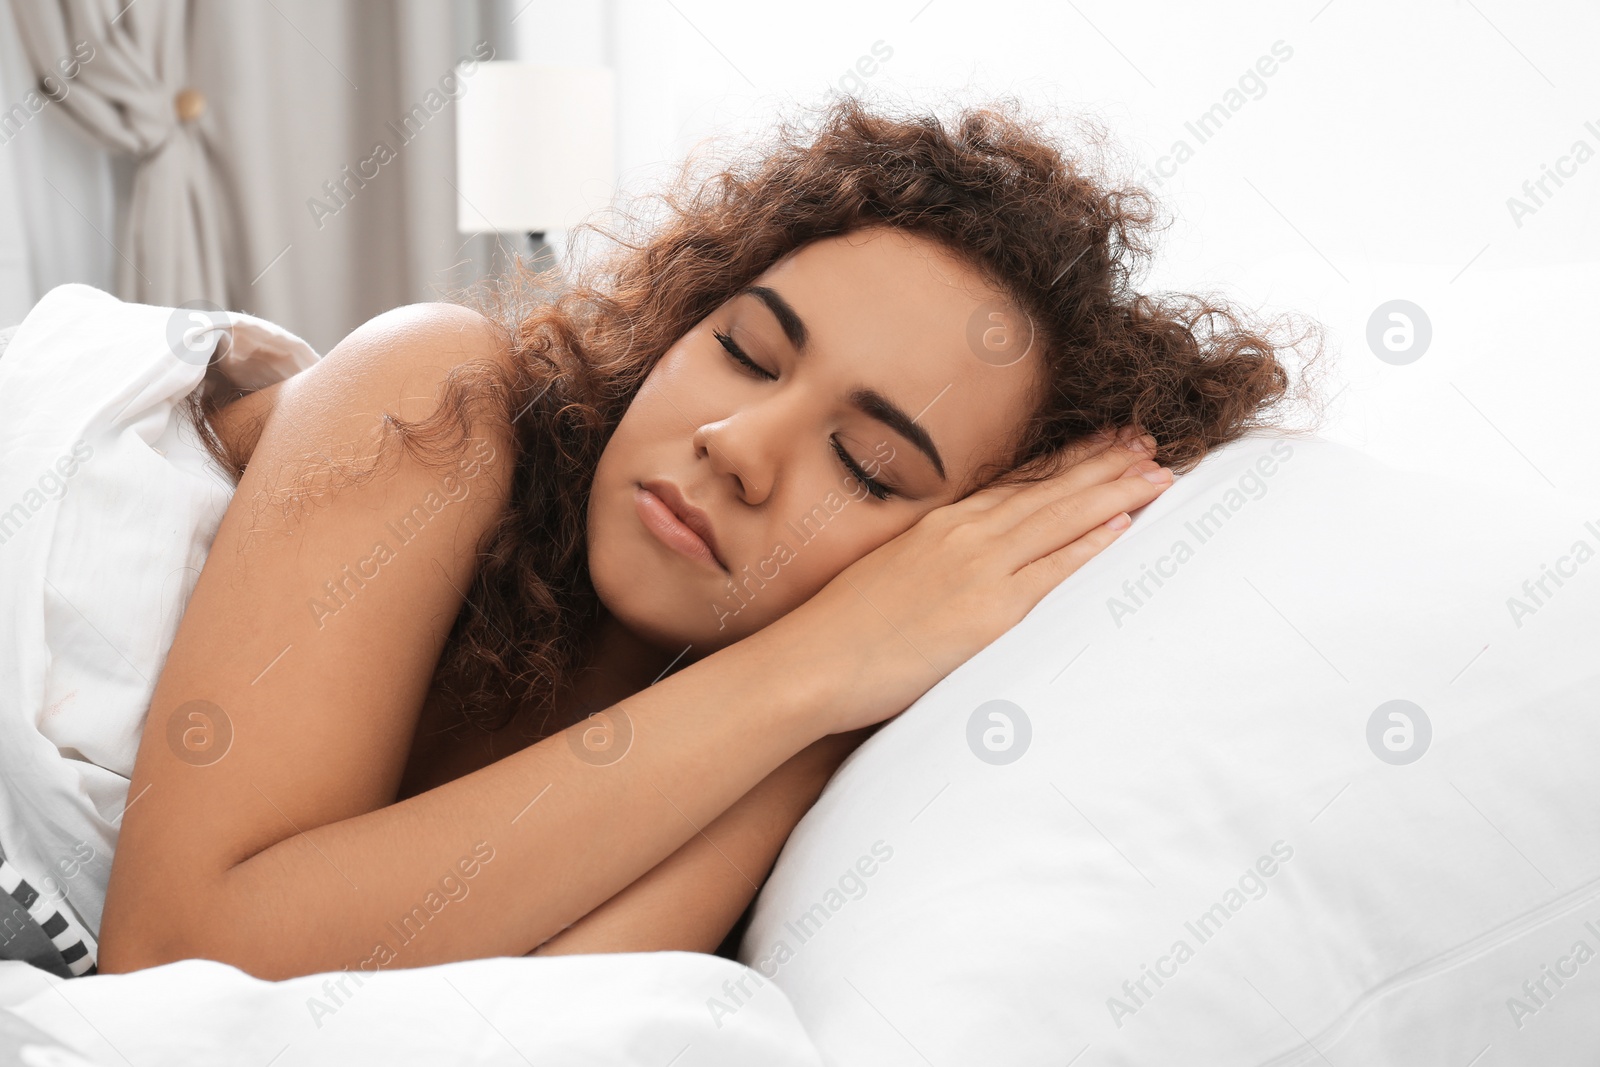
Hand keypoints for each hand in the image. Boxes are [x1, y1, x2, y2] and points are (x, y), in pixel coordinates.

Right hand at [768, 429, 1171, 735]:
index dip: (1065, 460)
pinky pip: (1054, 568)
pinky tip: (1127, 523)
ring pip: (1061, 516)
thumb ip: (929, 568)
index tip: (1102, 440)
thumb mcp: (886, 579)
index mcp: (939, 526)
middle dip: (1104, 461)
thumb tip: (950, 576)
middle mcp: (963, 535)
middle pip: (1048, 488)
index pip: (1017, 483)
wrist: (807, 664)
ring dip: (1115, 490)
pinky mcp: (989, 610)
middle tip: (1150, 436)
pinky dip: (1093, 541)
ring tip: (1159, 469)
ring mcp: (978, 568)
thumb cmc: (837, 633)